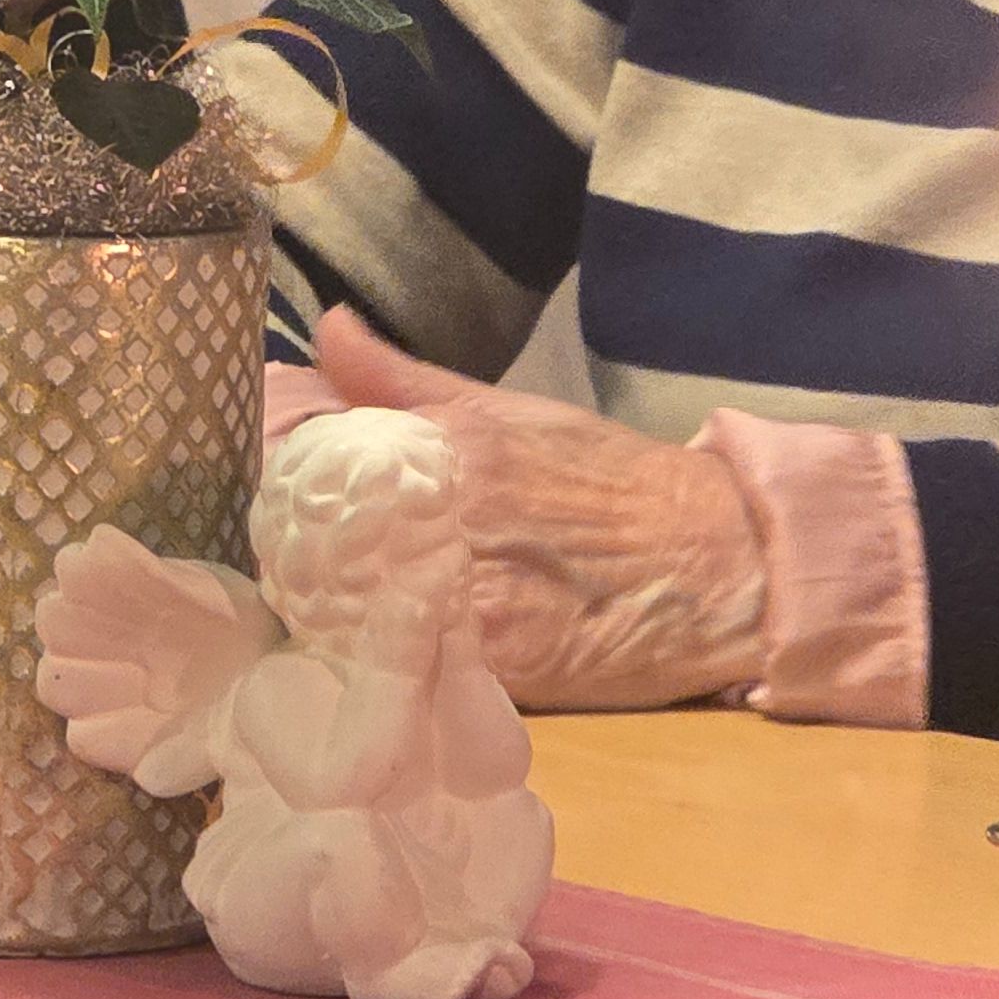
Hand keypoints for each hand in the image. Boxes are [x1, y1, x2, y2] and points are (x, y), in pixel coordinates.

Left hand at [303, 307, 765, 710]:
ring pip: (358, 620)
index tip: (284, 510)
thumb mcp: (507, 409)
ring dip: (340, 624)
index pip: (315, 474)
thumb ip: (403, 380)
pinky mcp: (497, 670)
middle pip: (325, 552)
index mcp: (447, 449)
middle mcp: (454, 523)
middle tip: (307, 576)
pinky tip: (392, 661)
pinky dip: (392, 668)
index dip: (285, 496)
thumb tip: (329, 326)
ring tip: (344, 621)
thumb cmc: (610, 480)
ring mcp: (473, 602)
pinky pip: (412, 673)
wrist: (715, 562)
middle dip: (304, 566)